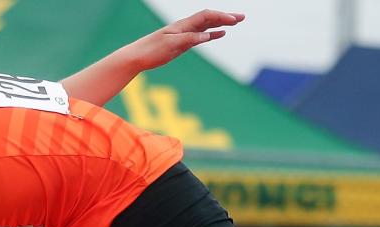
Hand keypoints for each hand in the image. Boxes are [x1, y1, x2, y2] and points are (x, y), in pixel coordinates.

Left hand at [127, 10, 244, 70]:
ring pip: (207, 26)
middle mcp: (185, 27)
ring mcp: (184, 35)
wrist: (136, 57)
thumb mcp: (171, 45)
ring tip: (236, 23)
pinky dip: (212, 34)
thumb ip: (189, 39)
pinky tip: (220, 35)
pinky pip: (200, 36)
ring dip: (221, 24)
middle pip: (209, 18)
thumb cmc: (151, 51)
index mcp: (183, 26)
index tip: (234, 21)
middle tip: (242, 17)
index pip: (206, 16)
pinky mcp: (181, 43)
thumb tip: (206, 36)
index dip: (221, 17)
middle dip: (226, 17)